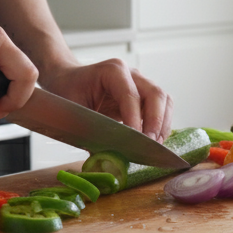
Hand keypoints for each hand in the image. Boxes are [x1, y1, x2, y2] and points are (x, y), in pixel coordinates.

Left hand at [40, 59, 173, 141]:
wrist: (67, 81)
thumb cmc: (68, 92)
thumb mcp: (73, 112)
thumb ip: (90, 135)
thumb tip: (107, 162)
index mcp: (112, 71)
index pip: (131, 95)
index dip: (135, 119)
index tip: (136, 141)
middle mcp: (131, 74)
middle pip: (156, 94)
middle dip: (156, 121)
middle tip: (149, 144)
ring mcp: (140, 83)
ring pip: (164, 100)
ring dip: (163, 124)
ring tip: (154, 145)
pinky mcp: (144, 96)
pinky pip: (162, 108)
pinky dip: (161, 125)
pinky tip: (153, 141)